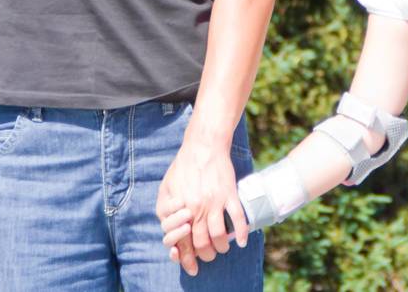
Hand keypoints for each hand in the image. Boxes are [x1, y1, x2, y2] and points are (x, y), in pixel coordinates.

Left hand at [155, 137, 249, 277]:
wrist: (203, 146)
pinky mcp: (229, 194)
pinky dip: (241, 234)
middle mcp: (197, 208)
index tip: (192, 261)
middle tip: (209, 254)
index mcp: (180, 209)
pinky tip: (241, 241)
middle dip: (206, 255)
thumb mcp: (166, 188)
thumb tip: (168, 228)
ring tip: (223, 247)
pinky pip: (238, 219)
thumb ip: (165, 209)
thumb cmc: (183, 167)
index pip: (183, 242)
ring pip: (220, 236)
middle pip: (202, 243)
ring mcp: (215, 202)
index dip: (187, 256)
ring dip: (222, 247)